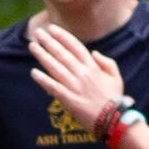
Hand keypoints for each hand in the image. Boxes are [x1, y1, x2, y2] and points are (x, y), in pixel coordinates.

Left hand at [27, 20, 125, 138]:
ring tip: (32, 46)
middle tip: (38, 33)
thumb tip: (94, 52)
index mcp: (93, 67)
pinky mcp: (69, 100)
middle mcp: (83, 74)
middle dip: (49, 42)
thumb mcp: (116, 77)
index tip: (52, 28)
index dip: (63, 36)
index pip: (76, 46)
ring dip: (43, 56)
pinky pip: (53, 87)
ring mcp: (75, 86)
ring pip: (56, 67)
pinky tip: (33, 72)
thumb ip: (107, 62)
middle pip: (62, 54)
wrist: (114, 120)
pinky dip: (43, 80)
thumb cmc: (115, 98)